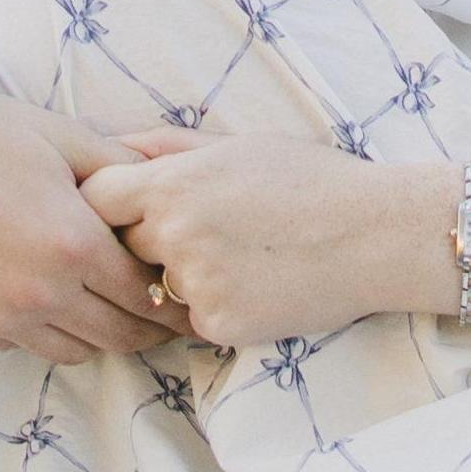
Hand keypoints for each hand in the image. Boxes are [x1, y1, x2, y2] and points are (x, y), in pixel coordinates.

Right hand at [0, 94, 177, 362]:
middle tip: (167, 317)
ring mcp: (3, 318)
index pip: (145, 292)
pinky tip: (50, 303)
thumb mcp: (59, 136)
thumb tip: (159, 184)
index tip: (188, 295)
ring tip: (111, 312)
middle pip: (119, 335)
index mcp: (74, 246)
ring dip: (100, 335)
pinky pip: (25, 345)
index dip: (172, 296)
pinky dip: (47, 331)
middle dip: (150, 328)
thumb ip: (117, 165)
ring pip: (76, 351)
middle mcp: (44, 294)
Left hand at [82, 133, 445, 352]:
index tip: (127, 207)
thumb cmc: (309, 179)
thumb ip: (166, 147)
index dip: (104, 204)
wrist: (376, 234)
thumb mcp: (236, 145)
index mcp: (172, 184)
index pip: (94, 199)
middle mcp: (174, 235)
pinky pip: (191, 319)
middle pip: (120, 246)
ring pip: (155, 287)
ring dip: (178, 277)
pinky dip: (214, 306)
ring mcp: (195, 285)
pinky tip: (256, 285)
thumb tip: (112, 147)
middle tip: (198, 232)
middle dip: (145, 241)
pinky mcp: (218, 326)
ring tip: (235, 257)